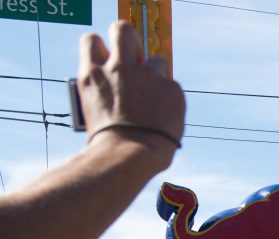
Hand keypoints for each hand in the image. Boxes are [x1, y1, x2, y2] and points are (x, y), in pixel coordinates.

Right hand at [78, 21, 184, 165]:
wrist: (129, 155)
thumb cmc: (109, 142)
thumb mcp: (93, 110)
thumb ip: (105, 89)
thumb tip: (117, 86)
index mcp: (93, 74)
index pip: (92, 40)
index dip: (102, 47)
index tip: (108, 58)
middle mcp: (119, 68)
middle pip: (123, 30)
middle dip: (128, 40)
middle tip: (135, 58)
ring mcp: (147, 76)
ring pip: (156, 62)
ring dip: (156, 76)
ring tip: (154, 102)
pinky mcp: (171, 88)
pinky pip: (172, 86)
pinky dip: (170, 99)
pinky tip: (165, 117)